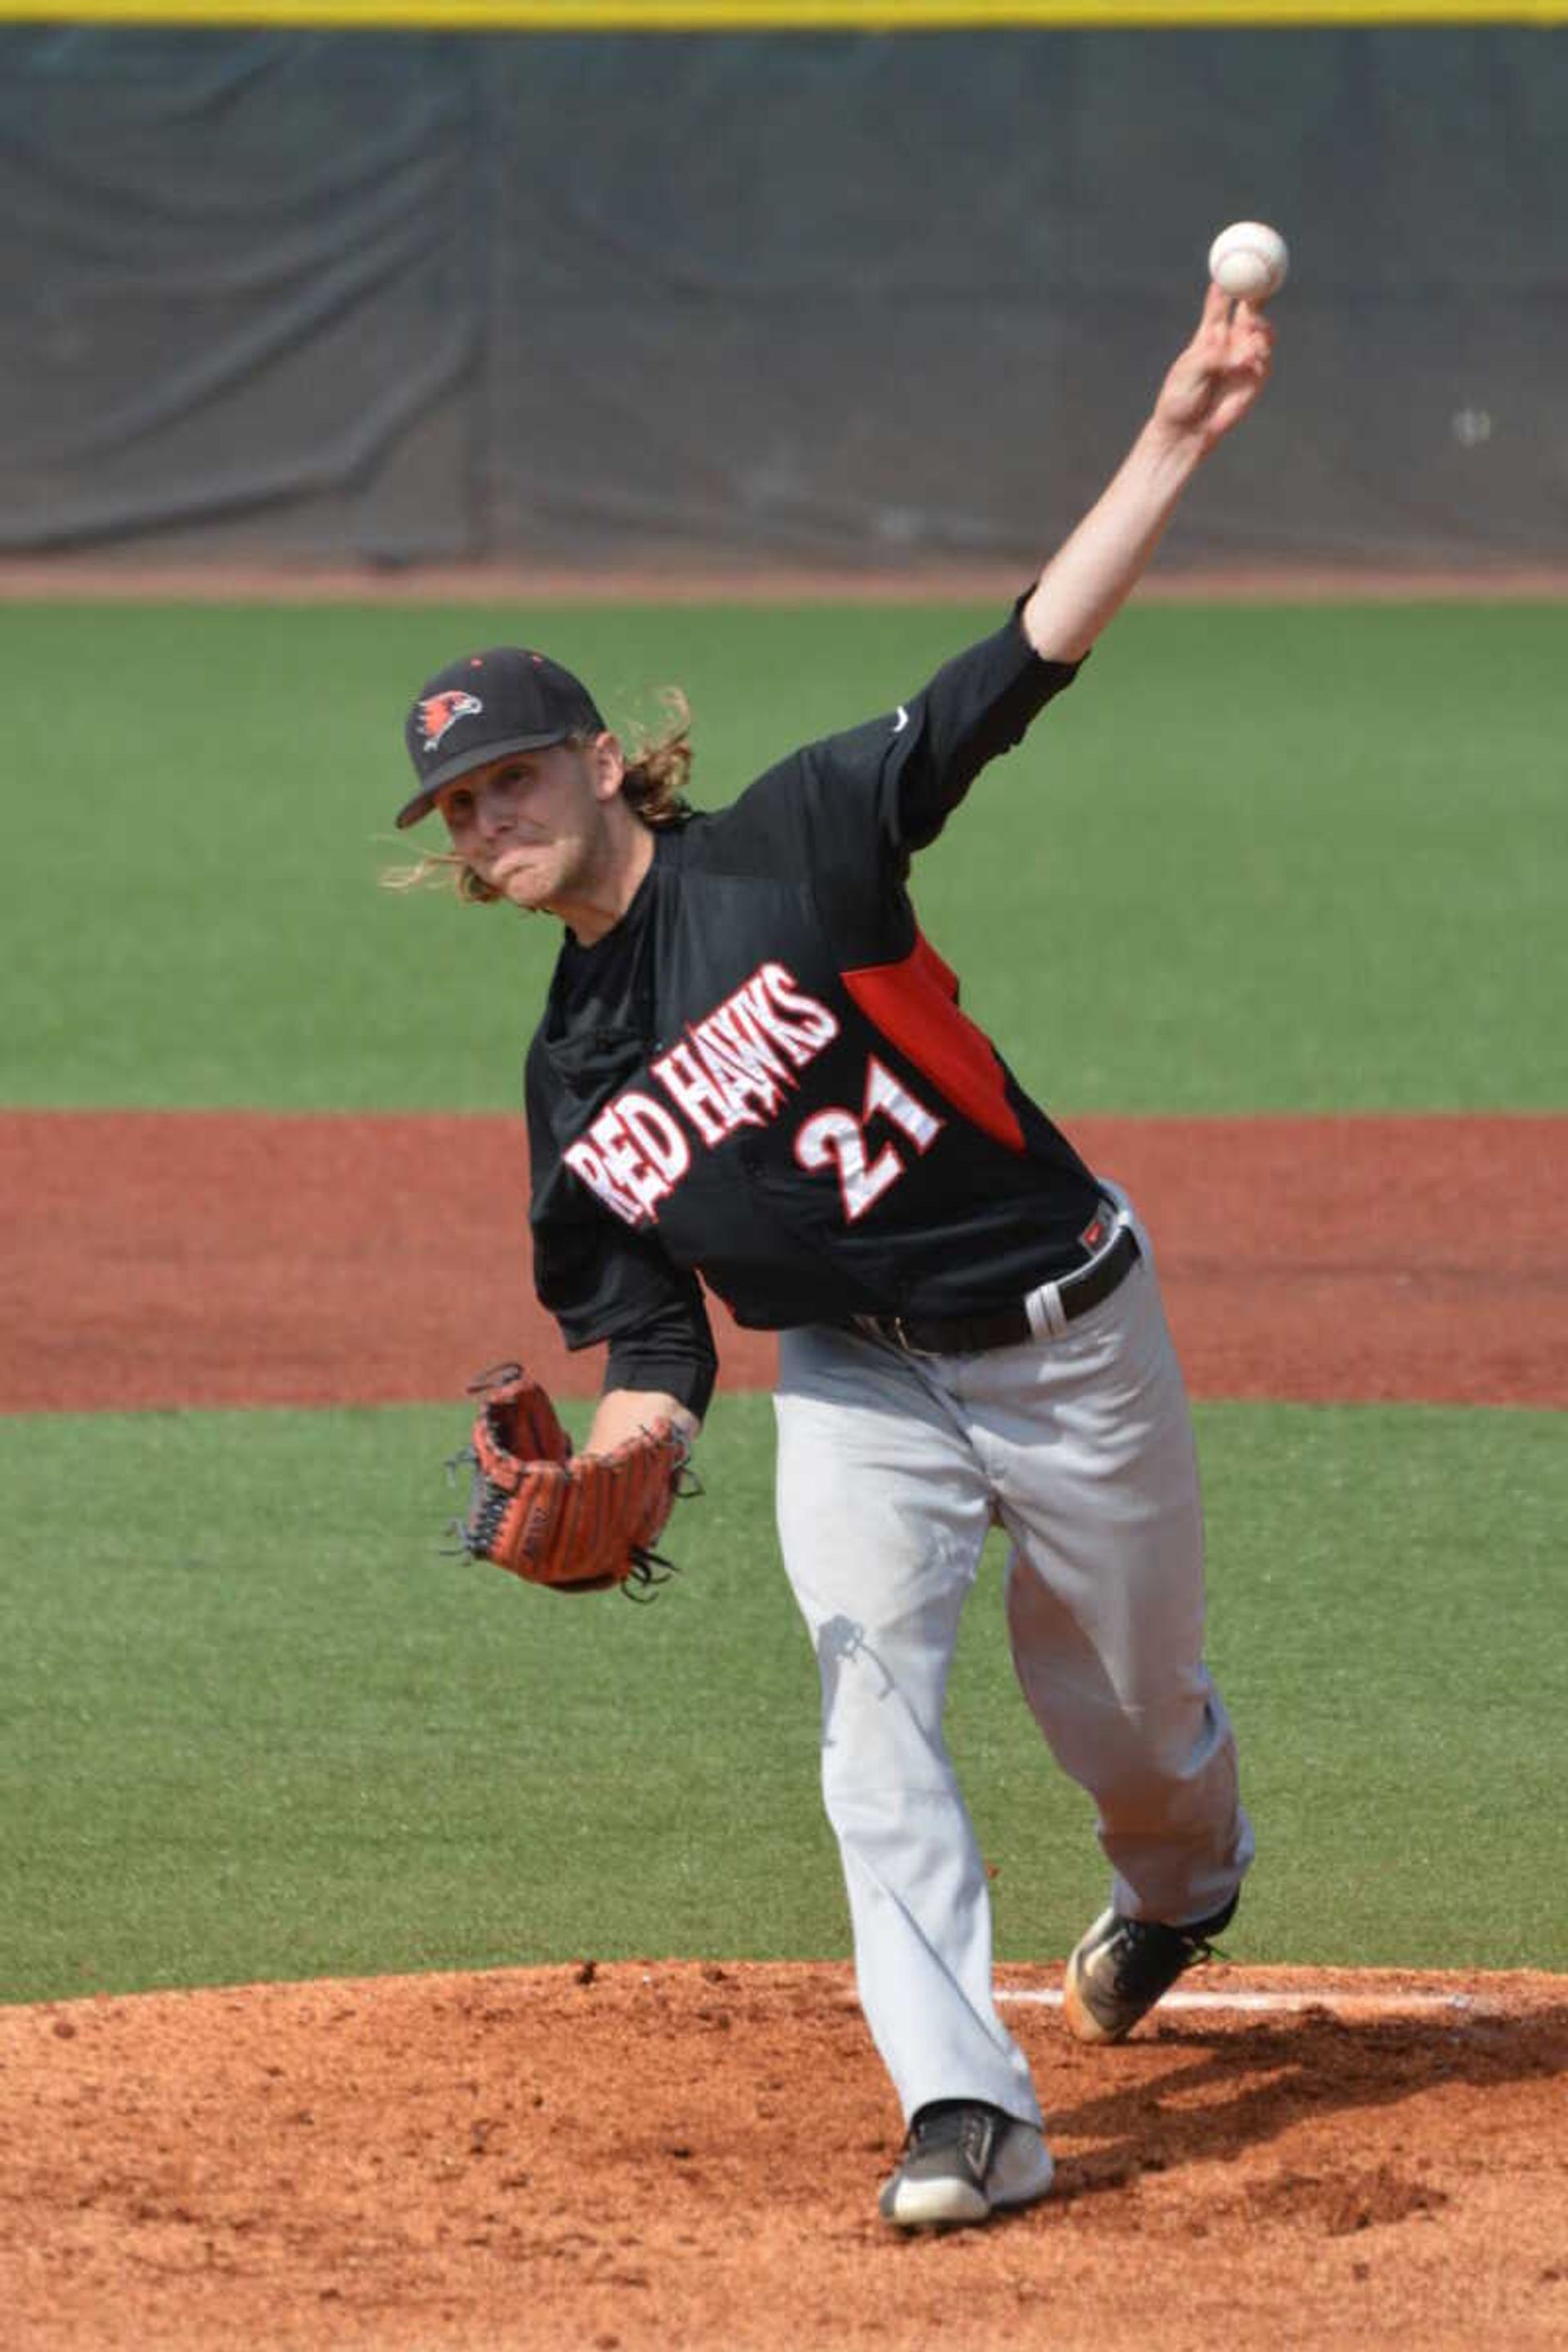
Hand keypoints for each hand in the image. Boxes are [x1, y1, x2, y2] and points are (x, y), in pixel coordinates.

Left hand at [1152, 282, 1274, 456]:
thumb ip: (1214, 356)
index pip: (1220, 299)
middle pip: (1249, 305)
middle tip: (1261, 278)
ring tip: (1253, 333)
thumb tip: (1241, 352)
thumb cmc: (1180, 398)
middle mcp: (1230, 339)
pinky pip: (1265, 355)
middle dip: (1258, 289)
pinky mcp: (1256, 376)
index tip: (1232, 261)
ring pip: (1262, 328)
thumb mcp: (1191, 371)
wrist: (1188, 431)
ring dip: (1260, 325)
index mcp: (1209, 332)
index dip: (1227, 279)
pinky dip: (1261, 353)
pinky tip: (1252, 358)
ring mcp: (1245, 356)